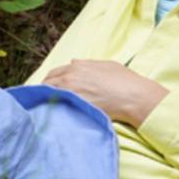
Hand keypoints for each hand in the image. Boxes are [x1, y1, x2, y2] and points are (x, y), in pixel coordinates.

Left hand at [43, 59, 168, 127]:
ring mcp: (71, 94)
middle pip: (47, 85)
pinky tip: (55, 116)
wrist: (134, 96)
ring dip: (47, 102)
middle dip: (44, 92)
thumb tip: (72, 63)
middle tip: (44, 101)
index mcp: (76, 67)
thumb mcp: (105, 65)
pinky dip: (55, 111)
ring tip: (48, 110)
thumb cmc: (124, 80)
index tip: (48, 89)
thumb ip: (86, 64)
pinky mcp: (75, 108)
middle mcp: (70, 79)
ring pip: (49, 98)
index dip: (49, 82)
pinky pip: (58, 109)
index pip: (53, 74)